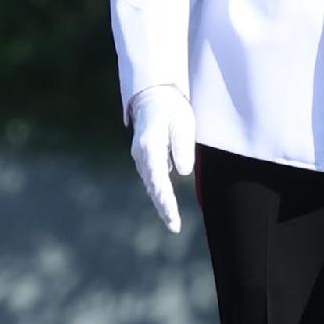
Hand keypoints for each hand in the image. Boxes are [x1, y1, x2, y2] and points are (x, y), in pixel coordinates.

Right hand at [127, 87, 195, 236]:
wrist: (152, 96)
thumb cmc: (171, 108)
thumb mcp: (183, 123)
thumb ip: (182, 146)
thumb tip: (182, 171)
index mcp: (150, 147)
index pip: (159, 181)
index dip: (166, 201)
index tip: (173, 217)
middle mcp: (141, 155)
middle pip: (153, 187)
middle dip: (163, 208)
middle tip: (174, 226)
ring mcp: (140, 156)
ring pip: (151, 184)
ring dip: (160, 202)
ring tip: (172, 221)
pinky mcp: (144, 156)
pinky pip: (151, 178)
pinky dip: (158, 192)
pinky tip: (165, 203)